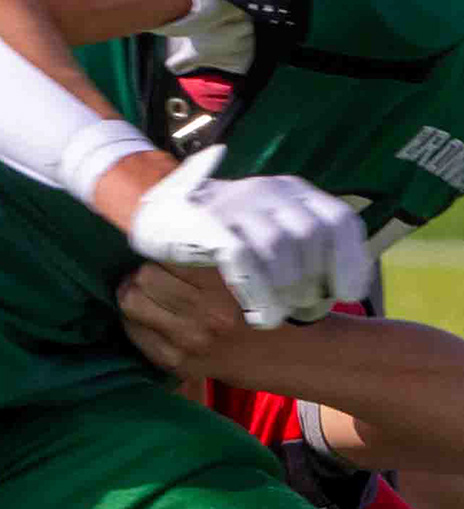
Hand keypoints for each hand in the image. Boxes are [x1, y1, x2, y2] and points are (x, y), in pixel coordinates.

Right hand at [122, 144, 369, 330]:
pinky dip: (258, 291)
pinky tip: (264, 318)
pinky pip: (242, 258)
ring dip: (286, 287)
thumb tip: (351, 289)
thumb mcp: (269, 228)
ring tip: (282, 312)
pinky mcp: (205, 223)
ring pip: (279, 246)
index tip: (348, 294)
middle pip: (311, 235)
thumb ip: (308, 249)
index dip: (351, 261)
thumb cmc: (224, 234)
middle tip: (304, 308)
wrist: (158, 212)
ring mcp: (234, 203)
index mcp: (292, 191)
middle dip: (314, 279)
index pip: (339, 220)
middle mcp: (268, 190)